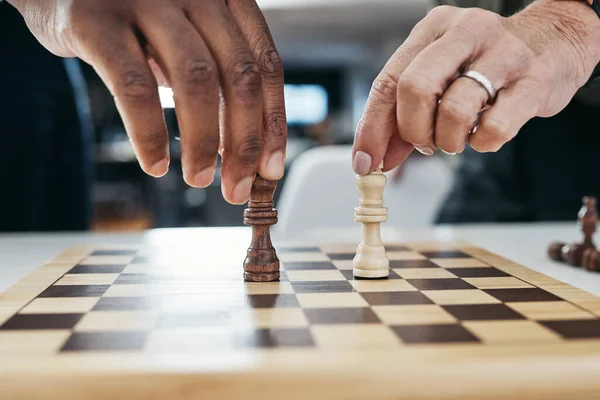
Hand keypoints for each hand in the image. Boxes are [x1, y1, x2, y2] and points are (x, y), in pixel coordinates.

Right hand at [10, 0, 285, 203]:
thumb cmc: (130, 17)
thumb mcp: (183, 34)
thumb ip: (214, 73)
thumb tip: (241, 144)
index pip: (264, 64)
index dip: (273, 122)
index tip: (270, 168)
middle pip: (239, 75)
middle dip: (244, 142)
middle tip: (237, 186)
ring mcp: (145, 0)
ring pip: (196, 80)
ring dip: (204, 142)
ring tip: (199, 178)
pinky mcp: (95, 21)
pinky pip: (134, 87)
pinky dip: (149, 134)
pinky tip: (155, 163)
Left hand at [352, 0, 599, 174]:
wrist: (555, 43)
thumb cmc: (486, 65)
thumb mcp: (441, 76)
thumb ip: (405, 114)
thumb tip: (376, 157)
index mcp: (434, 29)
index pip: (388, 81)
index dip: (372, 128)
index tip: (365, 161)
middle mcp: (466, 33)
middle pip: (414, 90)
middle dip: (412, 131)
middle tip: (424, 144)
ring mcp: (503, 55)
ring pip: (453, 111)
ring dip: (447, 141)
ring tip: (457, 137)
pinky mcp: (533, 82)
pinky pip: (493, 128)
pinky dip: (482, 143)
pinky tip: (485, 134)